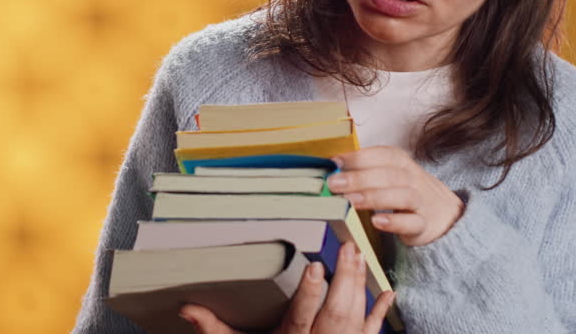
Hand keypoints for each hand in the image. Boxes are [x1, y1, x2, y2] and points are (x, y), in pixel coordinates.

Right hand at [178, 242, 395, 333]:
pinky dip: (380, 313)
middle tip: (346, 250)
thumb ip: (215, 329)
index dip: (310, 294)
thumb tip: (187, 309)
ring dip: (359, 286)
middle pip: (336, 314)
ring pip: (355, 319)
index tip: (315, 268)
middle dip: (344, 280)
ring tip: (357, 256)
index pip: (301, 318)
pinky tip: (388, 293)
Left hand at [327, 145, 465, 246]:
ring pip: (402, 195)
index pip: (381, 155)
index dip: (358, 157)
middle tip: (334, 184)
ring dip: (373, 197)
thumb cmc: (404, 190)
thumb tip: (329, 169)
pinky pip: (413, 222)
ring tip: (350, 201)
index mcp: (400, 162)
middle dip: (358, 178)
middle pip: (388, 174)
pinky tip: (377, 222)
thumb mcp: (387, 175)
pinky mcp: (424, 225)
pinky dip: (395, 221)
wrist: (443, 214)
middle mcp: (412, 178)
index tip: (334, 162)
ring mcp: (420, 202)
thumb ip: (362, 171)